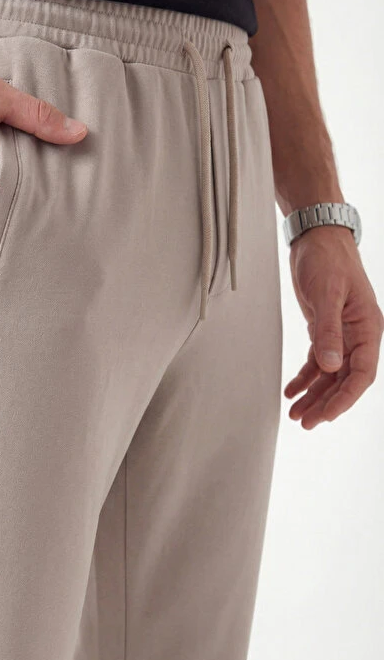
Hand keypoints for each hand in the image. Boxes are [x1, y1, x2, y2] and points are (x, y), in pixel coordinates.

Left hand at [284, 225, 383, 428]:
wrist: (316, 237)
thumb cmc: (328, 258)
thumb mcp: (327, 294)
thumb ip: (328, 331)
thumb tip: (330, 366)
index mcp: (367, 328)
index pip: (361, 374)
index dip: (345, 399)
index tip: (326, 416)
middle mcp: (358, 334)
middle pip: (345, 380)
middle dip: (326, 403)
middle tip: (305, 422)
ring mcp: (342, 333)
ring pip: (330, 374)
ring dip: (314, 395)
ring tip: (295, 413)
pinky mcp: (324, 329)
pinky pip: (318, 362)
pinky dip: (306, 378)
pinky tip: (292, 390)